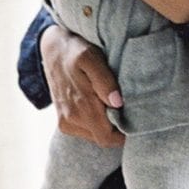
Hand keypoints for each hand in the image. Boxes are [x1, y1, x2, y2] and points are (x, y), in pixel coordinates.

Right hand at [40, 24, 122, 147]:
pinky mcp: (63, 122)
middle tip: (127, 110)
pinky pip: (86, 131)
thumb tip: (118, 103)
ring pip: (95, 136)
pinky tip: (100, 106)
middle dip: (117, 129)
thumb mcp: (91, 58)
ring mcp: (65, 123)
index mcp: (80, 107)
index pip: (108, 138)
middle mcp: (70, 120)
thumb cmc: (76, 51)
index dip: (124, 135)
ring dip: (107, 126)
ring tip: (112, 104)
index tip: (135, 121)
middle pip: (103, 139)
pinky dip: (97, 123)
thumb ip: (104, 81)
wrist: (52, 50)